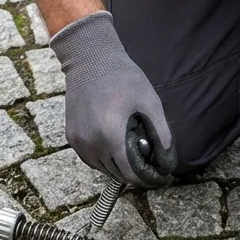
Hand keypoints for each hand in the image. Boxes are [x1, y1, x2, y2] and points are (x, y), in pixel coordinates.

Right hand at [51, 11, 176, 186]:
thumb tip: (167, 161)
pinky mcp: (72, 137)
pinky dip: (105, 160)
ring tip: (135, 155)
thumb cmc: (124, 78)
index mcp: (111, 136)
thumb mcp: (150, 103)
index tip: (161, 176)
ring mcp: (79, 142)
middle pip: (118, 175)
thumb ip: (161, 134)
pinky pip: (92, 160)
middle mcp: (92, 143)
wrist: (90, 60)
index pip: (131, 174)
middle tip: (151, 165)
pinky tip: (117, 149)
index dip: (149, 179)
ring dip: (120, 168)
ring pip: (104, 170)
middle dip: (136, 173)